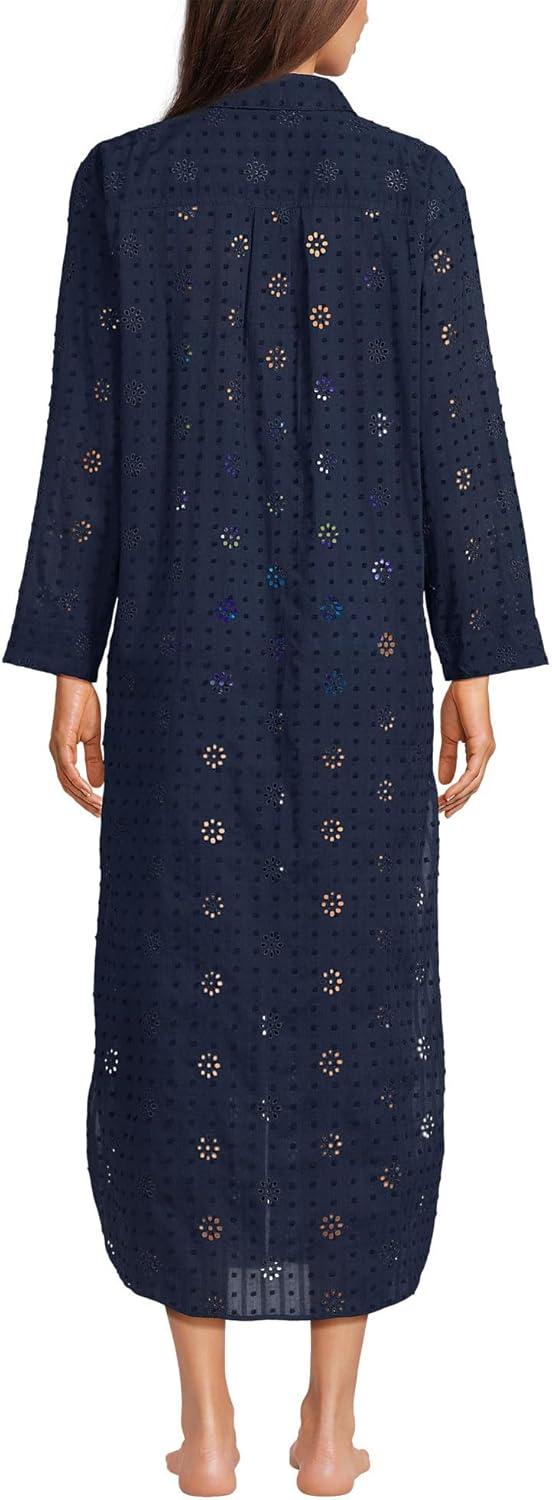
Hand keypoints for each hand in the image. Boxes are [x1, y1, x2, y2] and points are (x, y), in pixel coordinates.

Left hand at [49, 676, 103, 815]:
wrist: (76, 681)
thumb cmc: (83, 703)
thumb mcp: (93, 736)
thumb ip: (95, 759)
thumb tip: (99, 783)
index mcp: (64, 752)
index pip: (72, 782)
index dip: (84, 797)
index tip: (99, 808)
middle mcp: (58, 753)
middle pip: (68, 787)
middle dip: (85, 803)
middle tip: (101, 815)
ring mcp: (57, 748)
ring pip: (67, 781)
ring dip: (83, 797)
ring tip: (98, 807)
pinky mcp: (60, 741)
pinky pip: (68, 768)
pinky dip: (78, 782)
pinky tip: (89, 791)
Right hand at [438, 677, 495, 817]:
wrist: (464, 685)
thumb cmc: (457, 705)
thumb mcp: (448, 738)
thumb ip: (447, 759)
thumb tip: (443, 781)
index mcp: (478, 751)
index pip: (470, 780)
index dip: (458, 795)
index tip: (443, 805)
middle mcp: (485, 753)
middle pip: (473, 786)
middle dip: (458, 802)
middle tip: (443, 814)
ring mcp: (486, 750)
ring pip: (474, 783)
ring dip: (458, 797)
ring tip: (444, 807)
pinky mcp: (482, 746)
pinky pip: (472, 772)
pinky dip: (461, 785)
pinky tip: (450, 794)